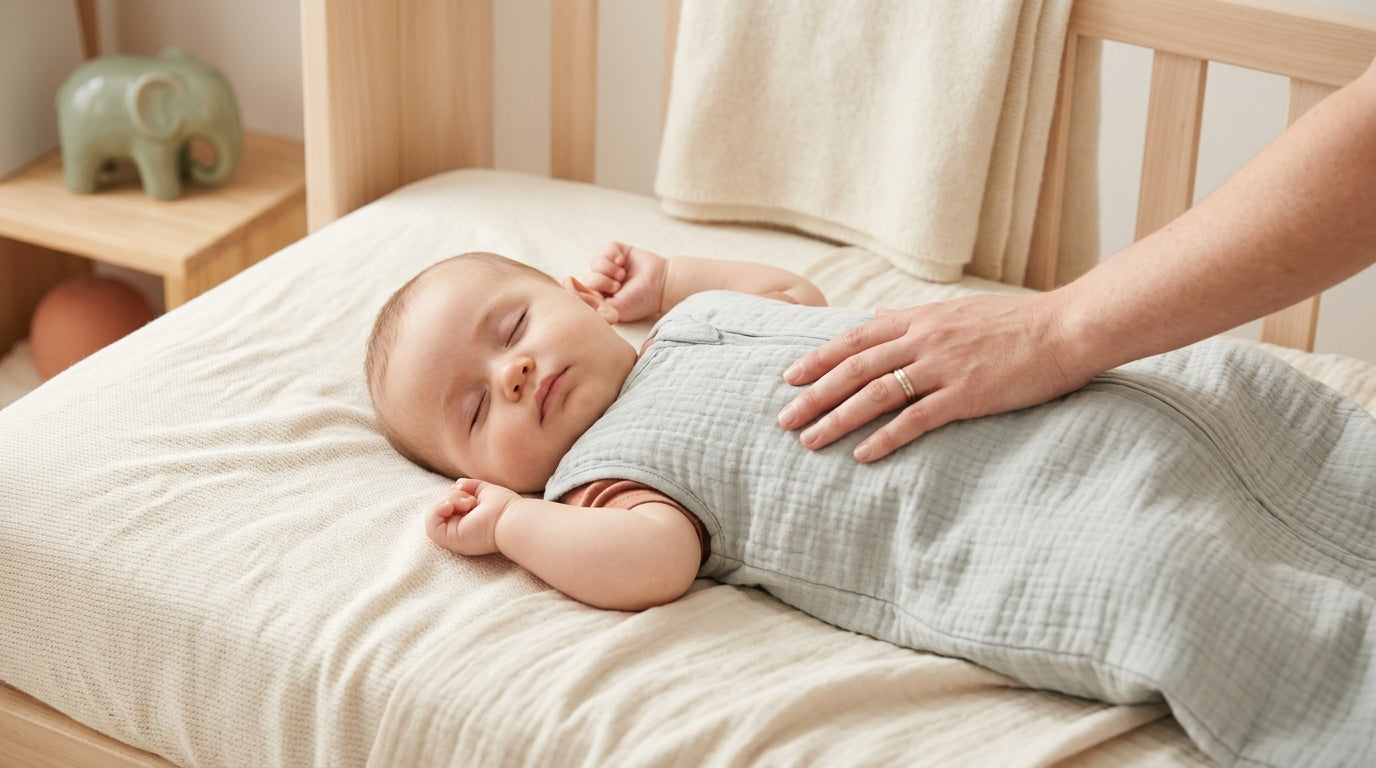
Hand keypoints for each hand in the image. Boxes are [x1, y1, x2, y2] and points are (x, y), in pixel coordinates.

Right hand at [425, 477, 520, 555]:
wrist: (510, 519)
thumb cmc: (503, 507)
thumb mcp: (482, 490)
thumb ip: (469, 486)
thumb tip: (457, 484)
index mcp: (465, 519)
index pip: (447, 502)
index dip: (454, 493)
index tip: (472, 495)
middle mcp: (457, 529)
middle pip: (439, 505)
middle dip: (453, 495)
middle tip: (472, 501)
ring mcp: (452, 536)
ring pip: (434, 512)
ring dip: (449, 500)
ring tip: (468, 504)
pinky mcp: (448, 540)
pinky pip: (430, 523)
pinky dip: (438, 509)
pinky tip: (451, 506)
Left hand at [581, 241, 668, 321]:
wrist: (662, 286)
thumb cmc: (641, 301)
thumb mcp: (615, 310)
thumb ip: (594, 306)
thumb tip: (575, 295)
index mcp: (600, 297)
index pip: (582, 291)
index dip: (589, 291)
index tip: (605, 295)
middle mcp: (604, 282)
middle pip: (588, 276)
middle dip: (602, 281)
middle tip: (618, 286)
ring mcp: (611, 266)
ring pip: (594, 261)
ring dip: (607, 268)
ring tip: (621, 275)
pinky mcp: (619, 251)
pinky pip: (606, 248)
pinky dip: (612, 253)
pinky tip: (622, 261)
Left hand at [776, 292, 1094, 461]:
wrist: (1066, 328)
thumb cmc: (1017, 322)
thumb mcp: (957, 309)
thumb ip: (914, 317)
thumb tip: (877, 316)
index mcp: (920, 318)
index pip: (856, 339)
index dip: (818, 358)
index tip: (790, 376)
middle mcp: (924, 339)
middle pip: (854, 368)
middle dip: (814, 394)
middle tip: (785, 419)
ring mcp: (943, 367)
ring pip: (875, 394)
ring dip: (837, 419)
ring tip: (810, 441)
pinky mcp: (966, 394)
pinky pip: (915, 419)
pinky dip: (884, 438)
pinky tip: (862, 455)